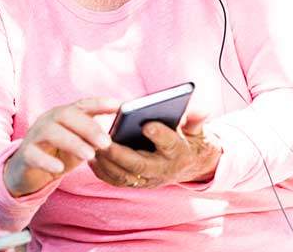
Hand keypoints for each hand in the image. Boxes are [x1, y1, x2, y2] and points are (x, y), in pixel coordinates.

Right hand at [3, 97, 118, 196]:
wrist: (28, 171)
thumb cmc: (58, 154)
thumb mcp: (79, 145)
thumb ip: (93, 140)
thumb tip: (116, 140)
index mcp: (64, 115)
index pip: (82, 105)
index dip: (99, 103)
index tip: (118, 105)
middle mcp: (48, 120)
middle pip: (67, 115)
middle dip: (88, 127)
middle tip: (106, 142)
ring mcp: (35, 136)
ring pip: (51, 132)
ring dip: (72, 142)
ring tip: (89, 155)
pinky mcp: (25, 154)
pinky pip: (33, 154)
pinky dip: (47, 161)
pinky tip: (59, 168)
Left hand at [89, 114, 221, 188]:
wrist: (188, 164)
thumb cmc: (188, 139)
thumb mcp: (196, 127)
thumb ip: (195, 117)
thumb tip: (201, 108)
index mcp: (179, 153)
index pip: (171, 145)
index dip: (160, 135)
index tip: (147, 124)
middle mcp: (163, 170)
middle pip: (141, 165)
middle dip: (121, 153)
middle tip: (104, 140)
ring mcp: (148, 180)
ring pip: (125, 176)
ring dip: (107, 163)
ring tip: (92, 146)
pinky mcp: (136, 184)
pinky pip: (116, 181)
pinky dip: (102, 171)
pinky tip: (91, 157)